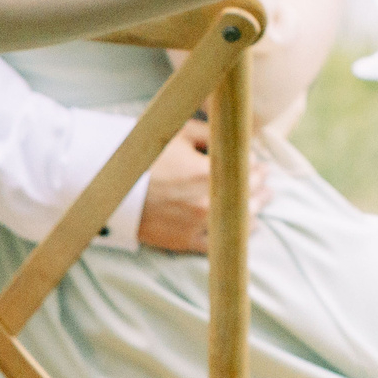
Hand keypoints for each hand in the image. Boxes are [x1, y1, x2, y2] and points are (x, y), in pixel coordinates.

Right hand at [137, 117, 271, 253]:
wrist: (112, 189)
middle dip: (259, 187)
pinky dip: (234, 236)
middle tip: (266, 182)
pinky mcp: (184, 241)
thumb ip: (214, 134)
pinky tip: (245, 229)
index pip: (249, 170)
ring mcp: (197, 224)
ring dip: (253, 210)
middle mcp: (208, 201)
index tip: (260, 164)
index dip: (257, 166)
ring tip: (260, 204)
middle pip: (248, 195)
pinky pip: (218, 244)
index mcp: (209, 172)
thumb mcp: (180, 133)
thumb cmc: (146, 156)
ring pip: (239, 221)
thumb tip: (239, 140)